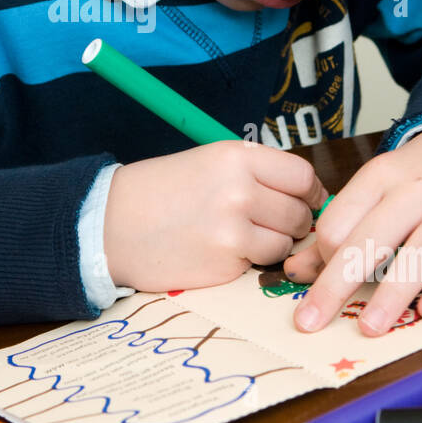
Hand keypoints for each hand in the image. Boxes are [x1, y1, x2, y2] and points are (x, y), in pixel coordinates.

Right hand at [104, 140, 327, 291]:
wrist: (111, 225)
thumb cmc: (158, 191)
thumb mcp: (207, 162)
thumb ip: (254, 173)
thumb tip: (306, 195)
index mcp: (235, 157)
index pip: (301, 175)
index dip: (310, 191)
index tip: (307, 200)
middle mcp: (239, 190)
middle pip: (300, 212)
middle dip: (294, 221)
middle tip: (270, 222)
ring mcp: (234, 231)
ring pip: (286, 243)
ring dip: (274, 244)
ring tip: (240, 236)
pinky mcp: (225, 264)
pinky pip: (260, 265)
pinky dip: (249, 261)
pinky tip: (221, 251)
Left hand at [285, 123, 421, 335]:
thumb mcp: (377, 188)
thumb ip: (340, 227)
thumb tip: (296, 270)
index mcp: (380, 178)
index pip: (338, 222)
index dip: (323, 258)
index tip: (321, 284)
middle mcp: (416, 192)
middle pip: (370, 240)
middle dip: (336, 284)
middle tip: (311, 322)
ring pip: (420, 252)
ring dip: (392, 293)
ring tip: (370, 327)